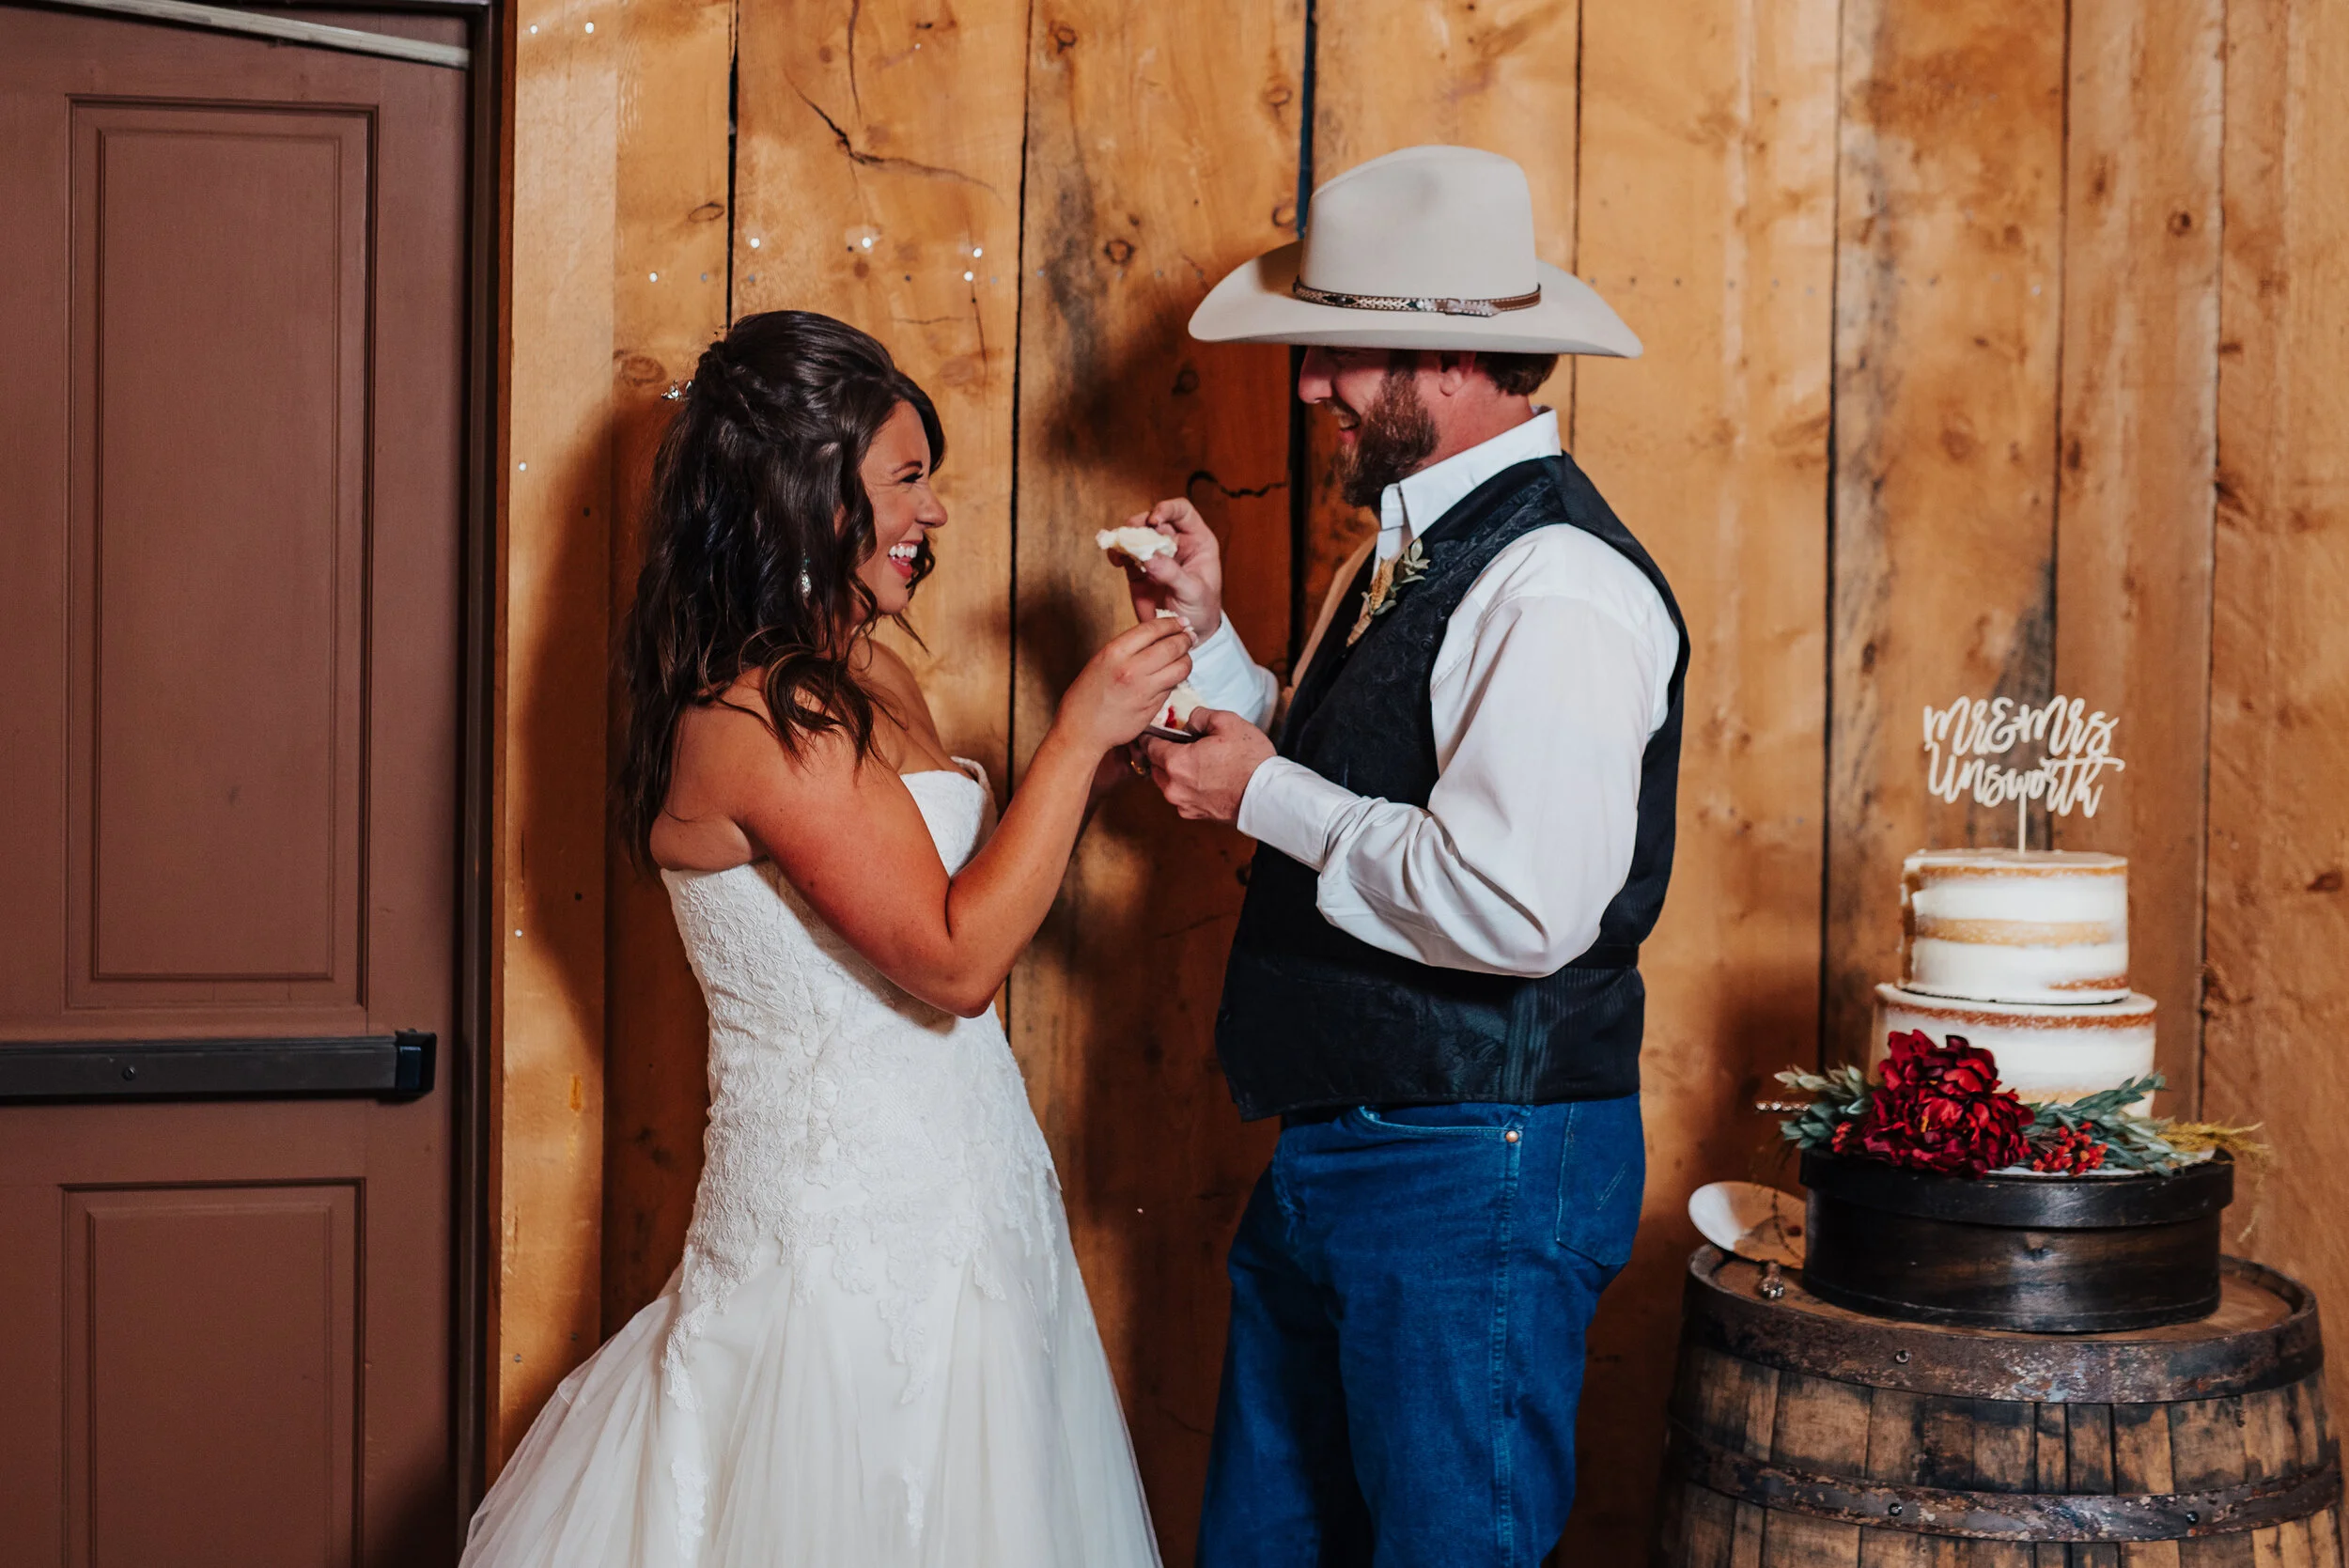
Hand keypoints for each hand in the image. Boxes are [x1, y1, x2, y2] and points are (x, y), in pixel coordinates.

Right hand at [1056, 617, 1193, 753]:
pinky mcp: (1153, 708)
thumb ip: (1128, 648)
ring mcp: (1144, 690)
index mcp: (1115, 652)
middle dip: (1185, 639)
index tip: (1181, 622)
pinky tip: (1171, 676)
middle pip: (1172, 647)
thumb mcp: (1101, 661)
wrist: (1082, 730)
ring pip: (1180, 669)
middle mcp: (1131, 669)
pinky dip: (1175, 679)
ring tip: (1184, 657)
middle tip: (1189, 637)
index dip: (1171, 623)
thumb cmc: (1087, 695)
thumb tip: (1157, 636)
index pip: (1152, 629)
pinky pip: (1172, 688)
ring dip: (1186, 660)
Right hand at [1118, 498, 1225, 638]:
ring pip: (1136, 534)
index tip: (1154, 520)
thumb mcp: (1194, 592)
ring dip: (1125, 536)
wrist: (1188, 635)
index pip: (1181, 511)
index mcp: (1197, 541)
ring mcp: (1155, 555)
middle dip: (1140, 522)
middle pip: (1154, 519)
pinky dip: (1116, 553)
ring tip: (1119, 547)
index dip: (1167, 509)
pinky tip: (1115, 559)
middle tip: (1131, 532)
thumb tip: (1149, 558)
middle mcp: (1175, 543)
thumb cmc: (1202, 610)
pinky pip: (1124, 554)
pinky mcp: (1139, 570)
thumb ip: (1172, 574)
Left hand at [1140, 709, 1275, 821]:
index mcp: (1175, 762)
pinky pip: (1182, 797)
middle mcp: (1173, 787)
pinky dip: (1187, 787)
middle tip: (1178, 744)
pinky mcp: (1196, 815)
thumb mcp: (1227, 722)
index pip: (1149, 746)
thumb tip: (1189, 723)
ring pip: (1167, 783)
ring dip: (1174, 772)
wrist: (1267, 797)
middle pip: (1155, 766)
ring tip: (1195, 761)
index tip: (1152, 731)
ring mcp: (1183, 804)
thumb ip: (1200, 716)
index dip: (1150, 736)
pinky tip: (1205, 779)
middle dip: (1162, 754)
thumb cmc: (1250, 760)